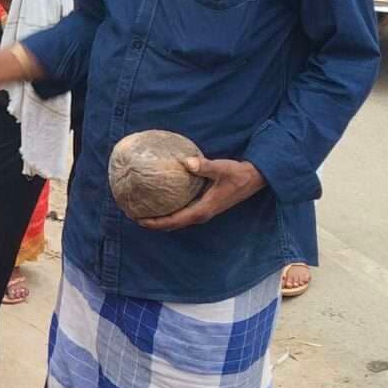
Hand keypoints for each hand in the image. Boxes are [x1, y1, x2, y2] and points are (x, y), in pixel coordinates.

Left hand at [137, 156, 265, 231]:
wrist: (254, 179)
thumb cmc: (238, 174)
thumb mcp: (221, 168)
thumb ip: (204, 166)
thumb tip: (186, 162)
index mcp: (202, 210)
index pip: (174, 221)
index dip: (155, 223)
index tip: (138, 220)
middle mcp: (200, 214)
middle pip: (172, 225)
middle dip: (153, 223)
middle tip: (132, 216)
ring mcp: (202, 211)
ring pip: (176, 221)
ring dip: (160, 219)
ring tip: (142, 213)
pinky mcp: (204, 206)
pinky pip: (182, 213)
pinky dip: (169, 213)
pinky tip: (160, 203)